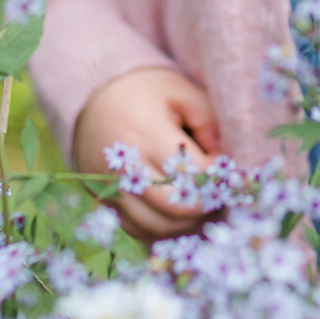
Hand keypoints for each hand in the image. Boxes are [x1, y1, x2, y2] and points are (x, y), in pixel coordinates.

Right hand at [74, 66, 221, 242]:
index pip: (193, 172)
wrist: (92, 99)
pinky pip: (137, 229)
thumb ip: (207, 119)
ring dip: (186, 220)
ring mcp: (111, 189)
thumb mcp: (180, 89)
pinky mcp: (103, 202)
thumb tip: (221, 155)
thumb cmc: (144, 92)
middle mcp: (125, 168)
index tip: (226, 165)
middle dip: (206, 203)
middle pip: (176, 207)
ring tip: (201, 201)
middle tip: (219, 190)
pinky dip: (161, 226)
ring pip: (157, 225)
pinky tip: (176, 210)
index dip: (218, 174)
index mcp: (146, 135)